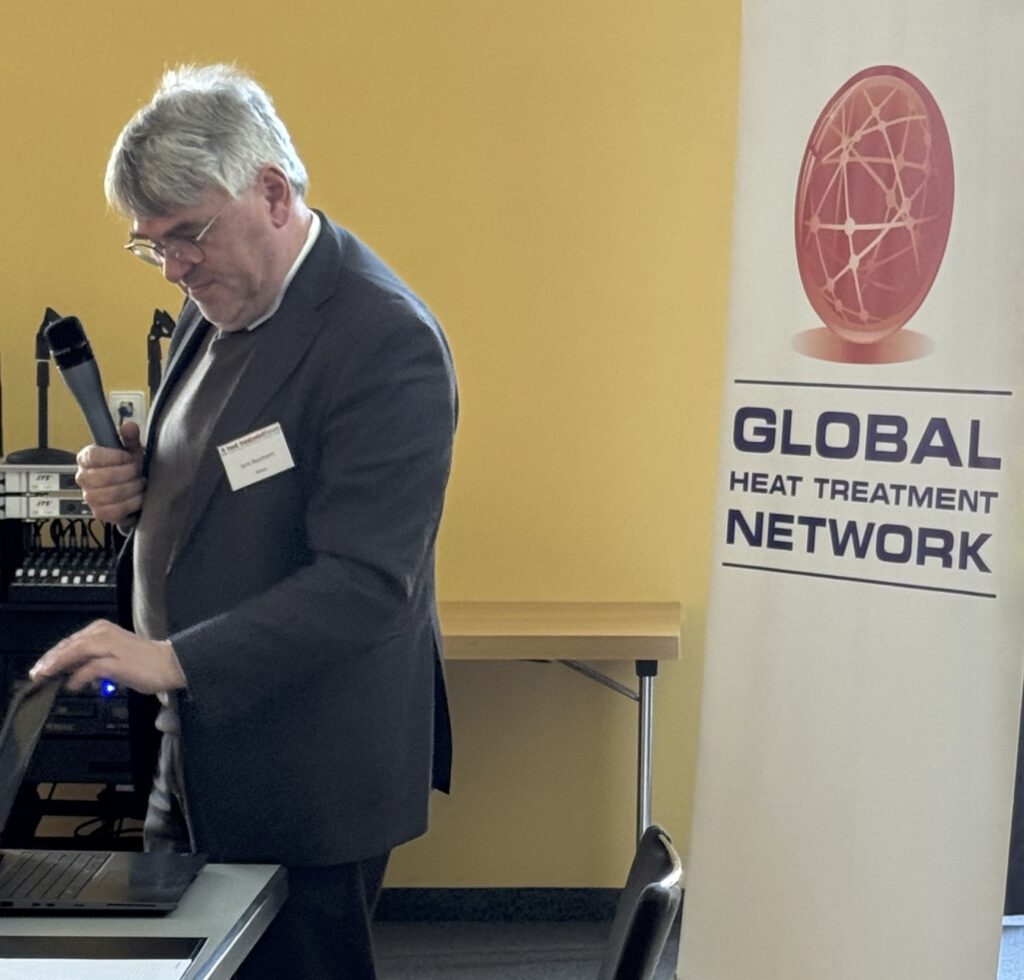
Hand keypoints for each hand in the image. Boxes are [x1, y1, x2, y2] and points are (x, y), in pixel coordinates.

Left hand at [30, 620, 186, 694]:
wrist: (171, 664)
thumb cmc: (147, 661)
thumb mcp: (115, 654)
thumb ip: (93, 660)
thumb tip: (73, 672)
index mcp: (103, 629)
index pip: (70, 641)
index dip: (53, 654)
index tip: (41, 666)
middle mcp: (105, 634)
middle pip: (69, 645)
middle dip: (50, 660)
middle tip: (37, 674)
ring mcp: (111, 647)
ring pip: (76, 652)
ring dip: (58, 665)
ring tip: (46, 677)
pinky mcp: (117, 662)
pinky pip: (91, 668)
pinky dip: (78, 677)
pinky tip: (71, 685)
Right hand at [75, 421, 144, 527]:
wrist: (136, 490)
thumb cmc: (130, 469)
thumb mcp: (131, 451)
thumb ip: (130, 438)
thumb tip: (129, 426)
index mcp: (87, 459)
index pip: (92, 456)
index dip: (114, 457)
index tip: (129, 457)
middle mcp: (83, 478)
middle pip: (102, 477)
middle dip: (128, 474)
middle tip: (138, 472)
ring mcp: (90, 497)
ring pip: (110, 495)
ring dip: (132, 489)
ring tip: (140, 484)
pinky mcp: (100, 514)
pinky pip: (116, 510)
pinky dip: (132, 503)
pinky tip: (139, 497)